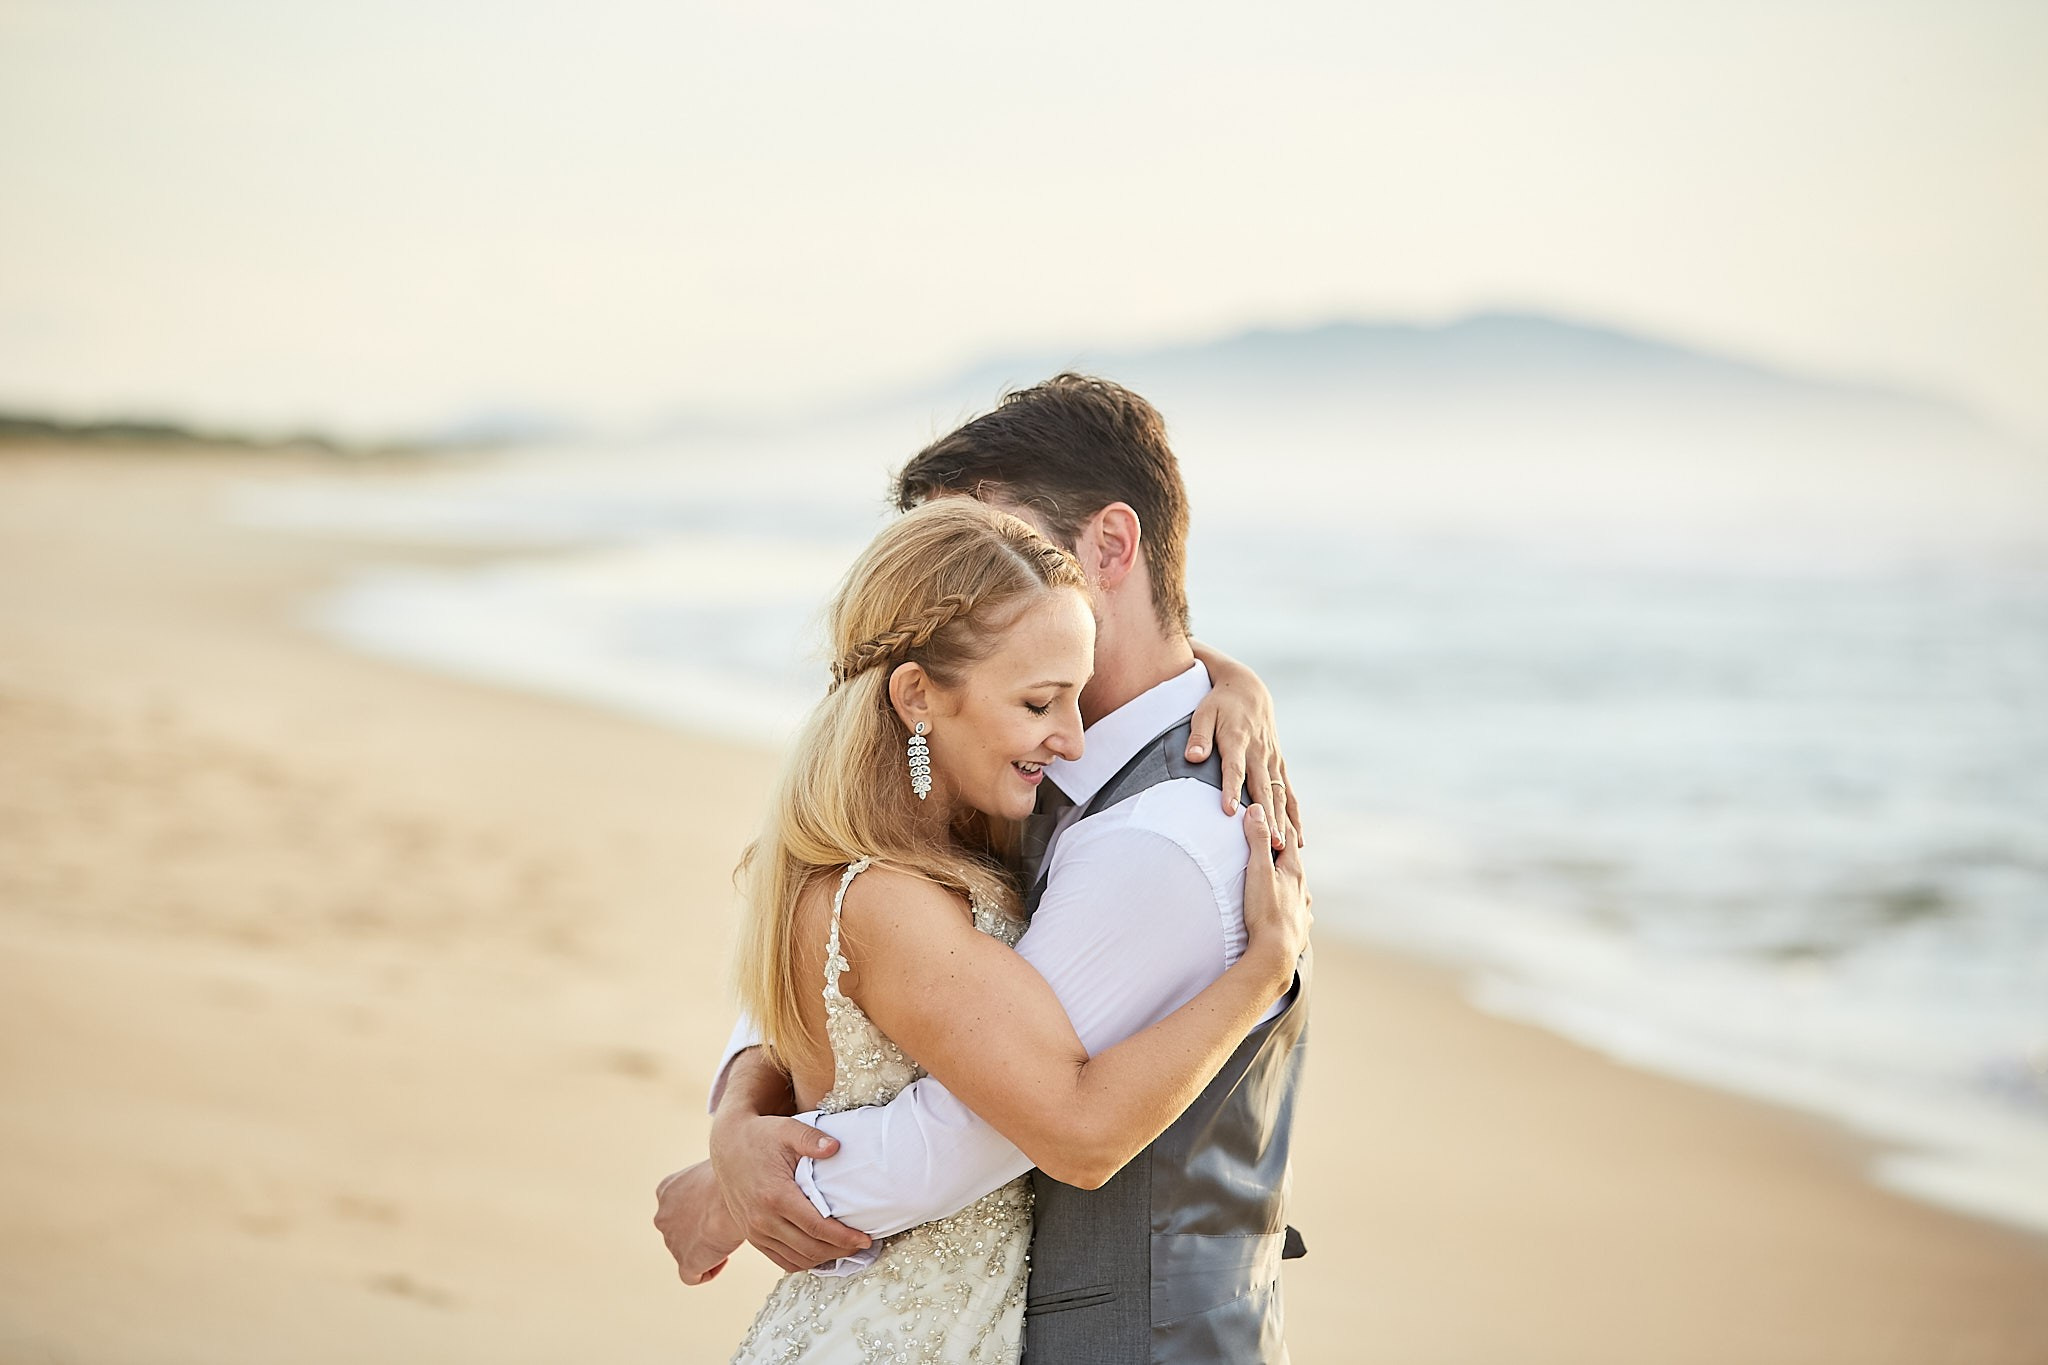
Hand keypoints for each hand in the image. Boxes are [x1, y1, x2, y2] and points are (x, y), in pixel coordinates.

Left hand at [652, 1162, 741, 1284]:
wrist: (737, 1192)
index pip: (676, 1207)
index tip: (715, 1210)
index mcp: (666, 1190)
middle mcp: (663, 1216)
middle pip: (679, 1231)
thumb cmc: (733, 1175)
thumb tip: (727, 1183)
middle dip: (699, 1231)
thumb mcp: (715, 1168)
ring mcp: (671, 1241)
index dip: (697, 1212)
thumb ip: (710, 1180)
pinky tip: (725, 1257)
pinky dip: (709, 1270)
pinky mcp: (686, 1262)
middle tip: (722, 1225)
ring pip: (686, 1252)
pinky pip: (693, 1276)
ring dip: (706, 1249)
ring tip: (727, 1238)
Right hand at [708, 1113, 872, 1273]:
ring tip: (846, 1250)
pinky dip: (803, 1262)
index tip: (866, 1238)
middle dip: (841, 1251)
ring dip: (824, 1259)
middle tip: (863, 1246)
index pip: (817, 1227)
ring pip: (796, 1259)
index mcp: (775, 1195)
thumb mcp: (787, 1129)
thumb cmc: (761, 1135)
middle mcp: (762, 1219)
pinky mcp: (750, 1235)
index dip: (845, 1237)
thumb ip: (812, 1139)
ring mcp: (754, 1230)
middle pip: (810, 1248)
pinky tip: (821, 1253)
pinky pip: (780, 1260)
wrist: (727, 1144)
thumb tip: (837, 1147)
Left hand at [1186, 646, 1303, 847]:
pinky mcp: (1279, 763)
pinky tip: (1298, 838)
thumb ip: (1198, 736)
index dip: (1231, 789)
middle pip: (1263, 788)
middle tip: (1267, 842)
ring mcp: (1272, 758)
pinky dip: (1294, 815)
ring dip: (1282, 821)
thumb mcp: (1203, 713)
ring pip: (1279, 794)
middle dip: (1265, 816)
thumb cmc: (1219, 703)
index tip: (1228, 811)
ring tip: (1283, 847)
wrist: (1247, 688)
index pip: (1234, 768)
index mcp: (1238, 740)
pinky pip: (1289, 792)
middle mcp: (1259, 751)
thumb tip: (1192, 757)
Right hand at [1239, 804, 1310, 968]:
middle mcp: (1303, 889)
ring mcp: (1302, 910)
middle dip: (1284, 852)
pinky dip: (1290, 905)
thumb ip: (1257, 839)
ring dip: (1288, 881)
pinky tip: (1288, 911)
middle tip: (1277, 841)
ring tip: (1280, 878)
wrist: (1275, 954)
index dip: (1281, 823)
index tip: (1277, 810)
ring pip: (1296, 889)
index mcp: (1294, 871)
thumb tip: (1258, 809)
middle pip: (1294, 864)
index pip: (1289, 839)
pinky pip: (1295, 912)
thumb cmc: (1265, 912)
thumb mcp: (1258, 871)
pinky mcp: (1299, 928)